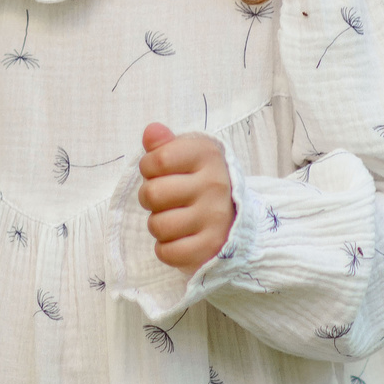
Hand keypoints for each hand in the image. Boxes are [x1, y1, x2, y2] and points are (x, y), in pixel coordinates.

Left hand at [137, 122, 236, 271]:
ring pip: (157, 226)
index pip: (157, 160)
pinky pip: (167, 252)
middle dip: (150, 198)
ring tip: (173, 218)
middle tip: (165, 199)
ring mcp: (214, 218)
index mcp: (207, 155)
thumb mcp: (187, 156)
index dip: (148, 167)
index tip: (159, 172)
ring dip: (158, 224)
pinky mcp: (210, 247)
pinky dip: (166, 248)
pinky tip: (179, 238)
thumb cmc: (200, 182)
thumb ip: (165, 143)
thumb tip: (151, 131)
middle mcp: (214, 185)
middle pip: (152, 194)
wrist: (235, 217)